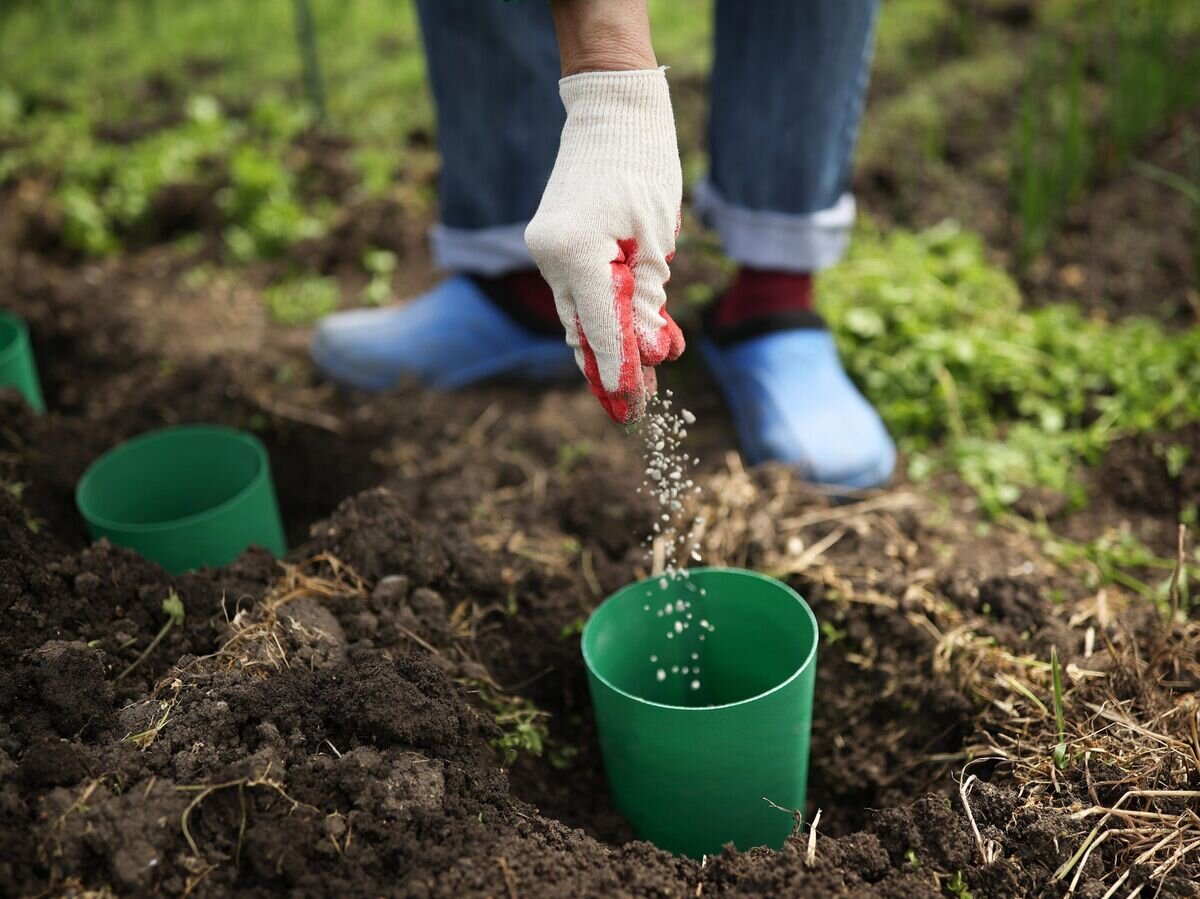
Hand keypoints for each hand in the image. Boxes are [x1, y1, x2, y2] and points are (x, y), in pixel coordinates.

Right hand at [525, 68, 684, 423]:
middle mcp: (550, 255)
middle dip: (611, 371)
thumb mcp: (655, 243)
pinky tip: (624, 340)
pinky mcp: (551, 244)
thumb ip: (646, 302)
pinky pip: (574, 294)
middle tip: (635, 411)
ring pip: (576, 316)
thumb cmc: (643, 166)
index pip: (599, 328)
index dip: (619, 373)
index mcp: (575, 252)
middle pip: (581, 331)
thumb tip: (649, 355)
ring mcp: (545, 250)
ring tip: (637, 384)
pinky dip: (598, 318)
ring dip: (606, 348)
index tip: (632, 410)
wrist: (613, 112)